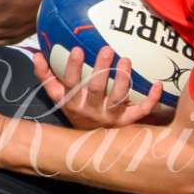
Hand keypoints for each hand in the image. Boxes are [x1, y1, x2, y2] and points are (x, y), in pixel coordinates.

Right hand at [32, 47, 166, 130]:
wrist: (89, 144)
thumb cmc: (75, 110)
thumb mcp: (58, 97)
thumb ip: (46, 76)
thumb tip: (36, 54)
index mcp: (73, 102)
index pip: (71, 83)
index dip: (73, 68)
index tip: (78, 50)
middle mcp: (91, 110)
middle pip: (97, 88)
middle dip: (102, 68)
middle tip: (107, 49)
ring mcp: (110, 116)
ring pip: (118, 97)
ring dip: (123, 78)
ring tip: (126, 60)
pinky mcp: (127, 122)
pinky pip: (141, 110)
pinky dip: (151, 98)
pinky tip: (157, 84)